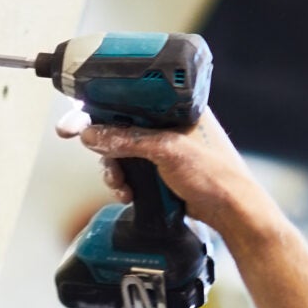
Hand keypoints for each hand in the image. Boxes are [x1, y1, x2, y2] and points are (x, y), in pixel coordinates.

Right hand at [63, 108, 268, 239]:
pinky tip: (128, 194)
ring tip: (120, 185)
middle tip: (91, 153)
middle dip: (105, 145)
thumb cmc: (215, 174)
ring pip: (122, 152)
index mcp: (175, 105)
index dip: (98, 104)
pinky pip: (132, 171)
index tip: (75, 117)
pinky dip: (124, 182)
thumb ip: (129, 140)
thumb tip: (92, 134)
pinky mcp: (161, 170)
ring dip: (114, 169)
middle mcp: (168, 122)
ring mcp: (164, 148)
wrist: (232, 212)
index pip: (128, 96)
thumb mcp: (167, 151)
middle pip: (120, 125)